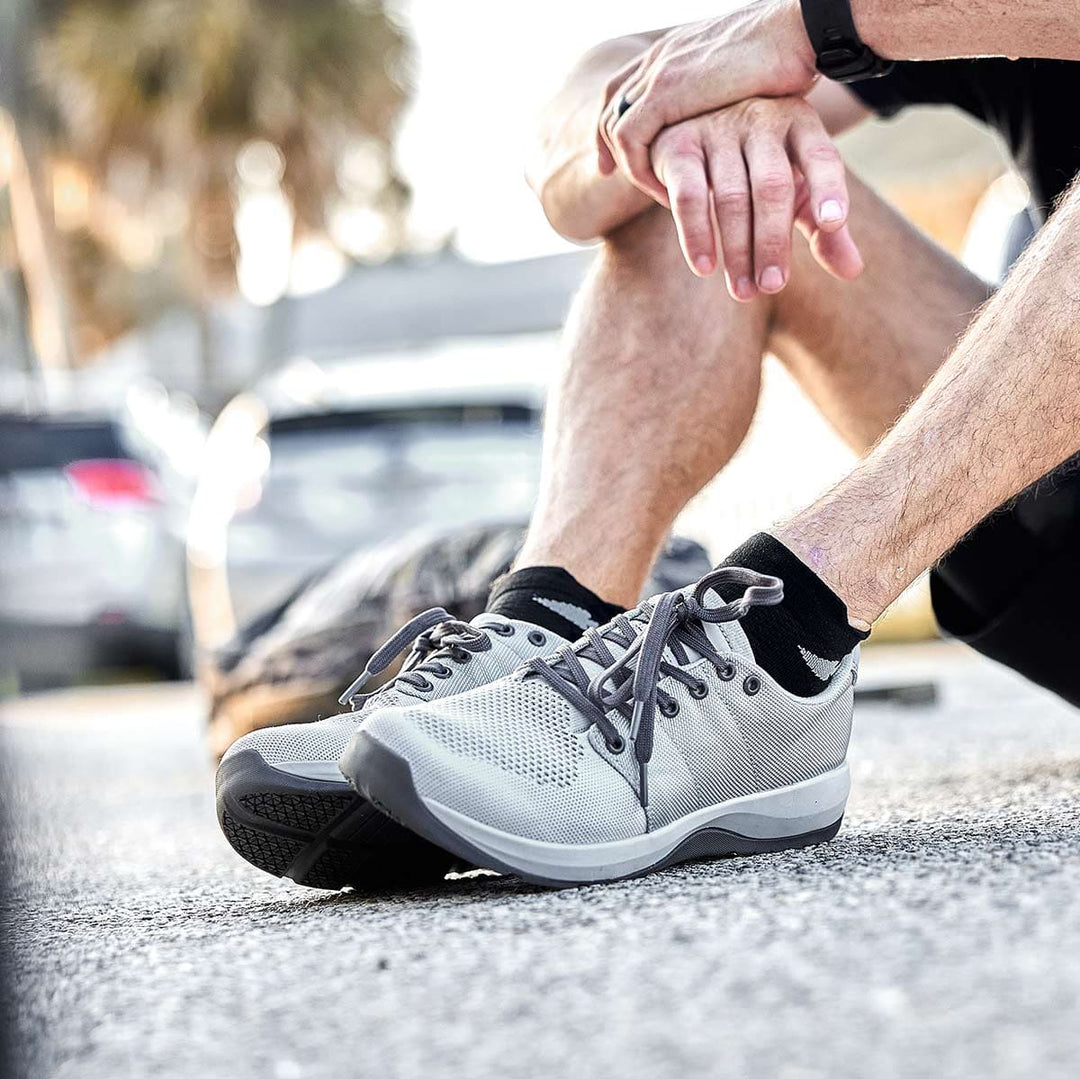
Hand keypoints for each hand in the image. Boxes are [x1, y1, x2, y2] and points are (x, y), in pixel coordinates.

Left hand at [598, 1, 817, 200]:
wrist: (798, 30)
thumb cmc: (789, 53)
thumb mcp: (743, 76)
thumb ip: (723, 96)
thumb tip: (733, 118)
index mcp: (674, 48)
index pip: (625, 85)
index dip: (615, 117)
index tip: (617, 149)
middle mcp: (659, 57)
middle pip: (610, 104)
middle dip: (606, 143)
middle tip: (609, 175)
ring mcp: (659, 72)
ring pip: (615, 127)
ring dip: (629, 164)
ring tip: (653, 190)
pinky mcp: (665, 92)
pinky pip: (631, 140)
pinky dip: (639, 169)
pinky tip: (665, 190)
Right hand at [650, 97, 862, 298]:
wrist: (695, 120)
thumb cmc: (758, 165)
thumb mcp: (797, 190)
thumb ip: (824, 227)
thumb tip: (853, 272)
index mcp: (801, 125)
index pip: (822, 157)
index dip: (829, 189)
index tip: (833, 223)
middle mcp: (762, 120)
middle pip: (772, 186)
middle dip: (773, 242)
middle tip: (772, 287)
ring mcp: (718, 129)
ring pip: (731, 197)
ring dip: (737, 251)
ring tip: (744, 292)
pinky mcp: (680, 145)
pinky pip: (689, 196)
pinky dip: (696, 234)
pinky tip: (705, 267)